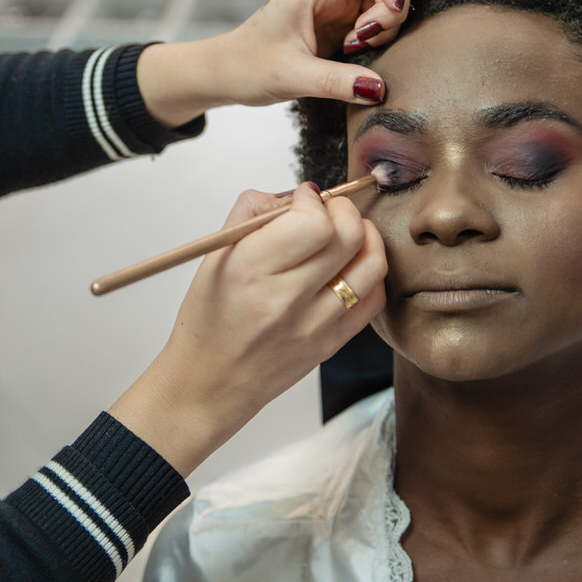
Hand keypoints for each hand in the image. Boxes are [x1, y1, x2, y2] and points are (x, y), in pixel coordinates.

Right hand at [107, 183, 386, 476]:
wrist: (208, 384)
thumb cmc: (208, 320)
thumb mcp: (214, 257)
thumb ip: (251, 213)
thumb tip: (293, 196)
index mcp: (250, 271)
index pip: (312, 222)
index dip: (314, 200)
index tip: (303, 199)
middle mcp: (286, 300)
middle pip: (348, 237)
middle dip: (343, 210)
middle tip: (327, 210)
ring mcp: (314, 326)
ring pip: (371, 265)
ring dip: (366, 237)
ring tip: (347, 233)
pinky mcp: (331, 344)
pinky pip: (373, 299)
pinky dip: (370, 273)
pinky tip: (350, 266)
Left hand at [138, 0, 409, 126]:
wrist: (225, 76)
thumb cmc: (247, 66)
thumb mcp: (291, 76)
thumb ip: (336, 82)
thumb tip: (379, 89)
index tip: (391, 5)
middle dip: (391, 7)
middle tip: (364, 39)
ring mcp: (339, 8)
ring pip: (386, 2)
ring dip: (385, 27)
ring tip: (352, 50)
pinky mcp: (342, 29)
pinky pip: (376, 25)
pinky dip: (377, 41)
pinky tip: (352, 57)